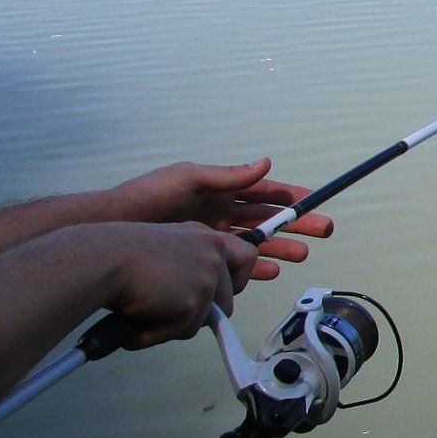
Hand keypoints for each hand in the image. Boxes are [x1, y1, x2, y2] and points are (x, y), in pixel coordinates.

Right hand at [81, 221, 259, 349]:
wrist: (100, 260)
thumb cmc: (117, 255)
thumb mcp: (163, 252)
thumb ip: (185, 268)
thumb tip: (196, 303)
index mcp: (204, 237)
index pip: (246, 257)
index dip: (236, 281)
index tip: (216, 295)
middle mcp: (212, 253)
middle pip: (228, 300)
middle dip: (199, 313)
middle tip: (165, 311)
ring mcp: (207, 276)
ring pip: (204, 321)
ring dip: (175, 325)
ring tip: (144, 313)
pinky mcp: (196, 300)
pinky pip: (182, 332)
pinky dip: (158, 334)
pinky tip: (136, 322)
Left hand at [102, 159, 333, 281]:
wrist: (114, 227)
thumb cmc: (148, 198)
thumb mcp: (189, 178)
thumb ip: (228, 176)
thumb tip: (266, 164)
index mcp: (220, 191)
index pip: (264, 192)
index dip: (291, 195)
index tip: (315, 200)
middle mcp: (222, 213)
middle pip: (268, 218)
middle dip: (296, 224)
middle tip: (322, 231)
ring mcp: (213, 236)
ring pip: (257, 242)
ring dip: (280, 248)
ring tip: (302, 255)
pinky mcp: (203, 256)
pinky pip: (235, 262)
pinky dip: (254, 267)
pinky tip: (270, 272)